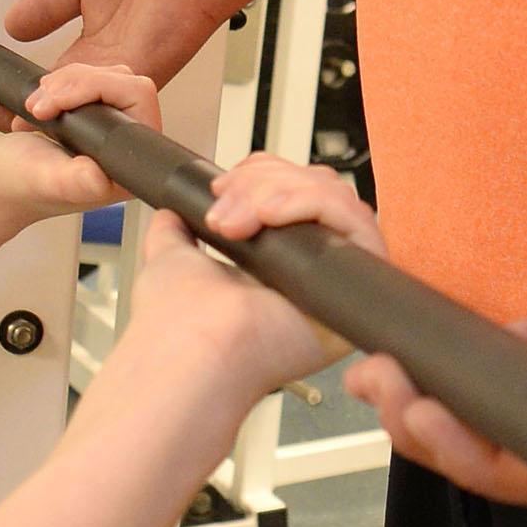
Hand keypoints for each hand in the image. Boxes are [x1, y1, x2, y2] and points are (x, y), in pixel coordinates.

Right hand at [0, 0, 232, 132]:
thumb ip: (47, 7)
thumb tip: (12, 24)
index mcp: (91, 56)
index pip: (46, 87)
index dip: (13, 94)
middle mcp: (105, 76)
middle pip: (55, 109)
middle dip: (14, 113)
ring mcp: (122, 82)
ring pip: (74, 112)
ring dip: (40, 112)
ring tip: (19, 107)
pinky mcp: (138, 80)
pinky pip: (99, 103)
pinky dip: (68, 108)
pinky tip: (44, 108)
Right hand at [0, 64, 160, 221]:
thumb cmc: (20, 185)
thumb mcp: (46, 180)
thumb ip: (75, 181)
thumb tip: (99, 177)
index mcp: (126, 166)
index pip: (136, 95)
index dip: (94, 86)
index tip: (52, 106)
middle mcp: (124, 147)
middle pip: (118, 79)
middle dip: (73, 83)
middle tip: (38, 107)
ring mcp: (109, 130)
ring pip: (100, 75)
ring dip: (61, 82)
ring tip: (33, 108)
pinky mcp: (92, 117)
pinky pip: (85, 80)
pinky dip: (56, 84)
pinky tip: (36, 105)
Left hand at [112, 154, 380, 396]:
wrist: (189, 350)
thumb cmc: (177, 324)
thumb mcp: (171, 257)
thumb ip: (176, 232)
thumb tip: (176, 209)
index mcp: (273, 265)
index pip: (295, 195)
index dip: (265, 176)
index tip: (224, 188)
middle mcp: (307, 272)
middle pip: (319, 188)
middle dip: (267, 181)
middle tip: (228, 213)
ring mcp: (333, 279)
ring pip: (336, 200)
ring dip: (283, 192)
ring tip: (244, 222)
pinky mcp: (354, 286)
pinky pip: (355, 222)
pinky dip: (312, 204)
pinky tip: (272, 218)